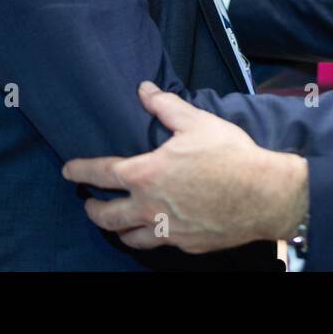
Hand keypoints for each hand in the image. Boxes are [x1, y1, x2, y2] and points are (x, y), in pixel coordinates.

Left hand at [63, 82, 306, 253]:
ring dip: (118, 229)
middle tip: (89, 204)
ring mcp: (167, 230)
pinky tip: (157, 230)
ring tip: (118, 223)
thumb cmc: (229, 156)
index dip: (80, 171)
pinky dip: (152, 236)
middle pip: (107, 216)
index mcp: (145, 174)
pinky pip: (160, 244)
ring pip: (129, 238)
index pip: (101, 174)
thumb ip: (165, 106)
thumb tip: (144, 89)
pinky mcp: (186, 244)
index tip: (68, 171)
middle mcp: (148, 207)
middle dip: (93, 210)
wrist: (264, 195)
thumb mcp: (196, 122)